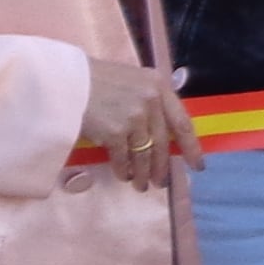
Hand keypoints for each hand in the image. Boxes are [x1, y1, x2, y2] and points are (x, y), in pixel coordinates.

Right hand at [78, 56, 202, 189]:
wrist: (66, 80)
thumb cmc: (97, 80)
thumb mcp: (134, 81)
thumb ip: (151, 101)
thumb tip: (163, 134)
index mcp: (159, 86)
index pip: (183, 123)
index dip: (192, 148)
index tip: (197, 166)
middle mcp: (151, 100)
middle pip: (162, 143)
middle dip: (161, 167)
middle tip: (161, 182)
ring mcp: (134, 117)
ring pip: (144, 154)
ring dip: (142, 173)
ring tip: (141, 185)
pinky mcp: (115, 131)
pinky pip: (123, 158)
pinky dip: (123, 170)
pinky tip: (123, 175)